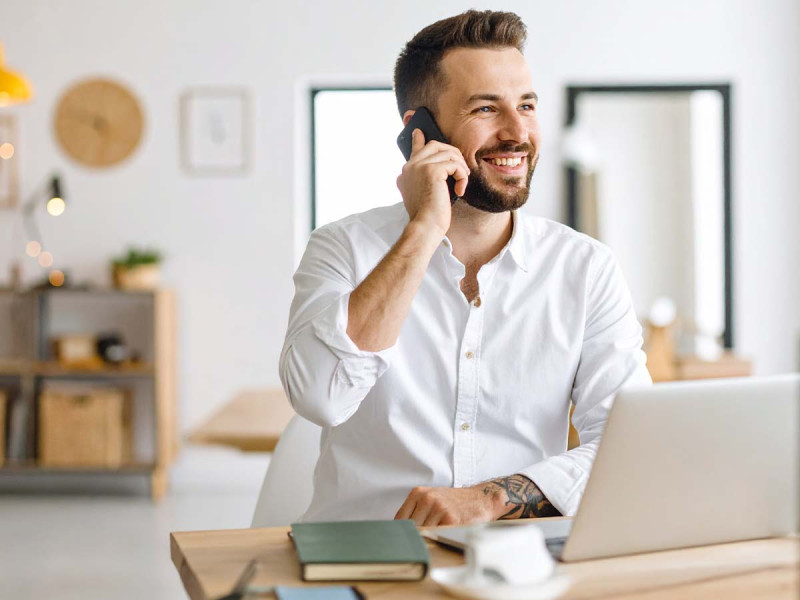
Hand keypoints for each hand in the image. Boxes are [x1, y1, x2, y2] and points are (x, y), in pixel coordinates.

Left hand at [394, 475, 560, 526]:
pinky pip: (437, 536)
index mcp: (418, 492)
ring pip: (423, 534)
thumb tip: (399, 531)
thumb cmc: (455, 501)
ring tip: (435, 538)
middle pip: (410, 528)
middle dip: (414, 538)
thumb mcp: (431, 498)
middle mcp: (427, 498)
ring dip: (427, 540)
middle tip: (417, 545)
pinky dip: (439, 540)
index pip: (399, 519)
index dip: (401, 533)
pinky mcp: (451, 519)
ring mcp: (439, 508)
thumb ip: (416, 511)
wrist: (481, 499)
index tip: (402, 542)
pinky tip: (444, 537)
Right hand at [396, 128, 469, 236]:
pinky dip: (461, 176)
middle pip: (435, 145)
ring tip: (462, 181)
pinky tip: (460, 189)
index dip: (418, 139)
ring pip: (448, 153)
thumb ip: (425, 179)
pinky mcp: (432, 170)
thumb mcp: (423, 194)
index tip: (418, 131)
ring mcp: (420, 166)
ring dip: (460, 167)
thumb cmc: (427, 215)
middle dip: (453, 154)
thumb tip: (441, 169)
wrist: (425, 226)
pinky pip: (454, 164)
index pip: (415, 148)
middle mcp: (410, 166)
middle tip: (461, 169)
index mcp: (406, 171)